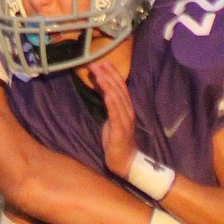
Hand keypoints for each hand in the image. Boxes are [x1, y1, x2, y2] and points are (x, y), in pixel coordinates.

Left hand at [88, 59, 136, 176]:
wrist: (125, 161)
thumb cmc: (117, 141)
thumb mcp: (110, 119)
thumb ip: (108, 104)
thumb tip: (101, 88)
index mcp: (126, 108)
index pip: (120, 87)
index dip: (112, 74)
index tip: (103, 62)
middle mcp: (128, 112)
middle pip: (118, 89)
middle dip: (107, 75)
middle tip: (96, 63)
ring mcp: (125, 121)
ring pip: (117, 99)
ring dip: (107, 84)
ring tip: (98, 73)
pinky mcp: (120, 131)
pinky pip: (116, 114)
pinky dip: (112, 103)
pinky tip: (107, 94)